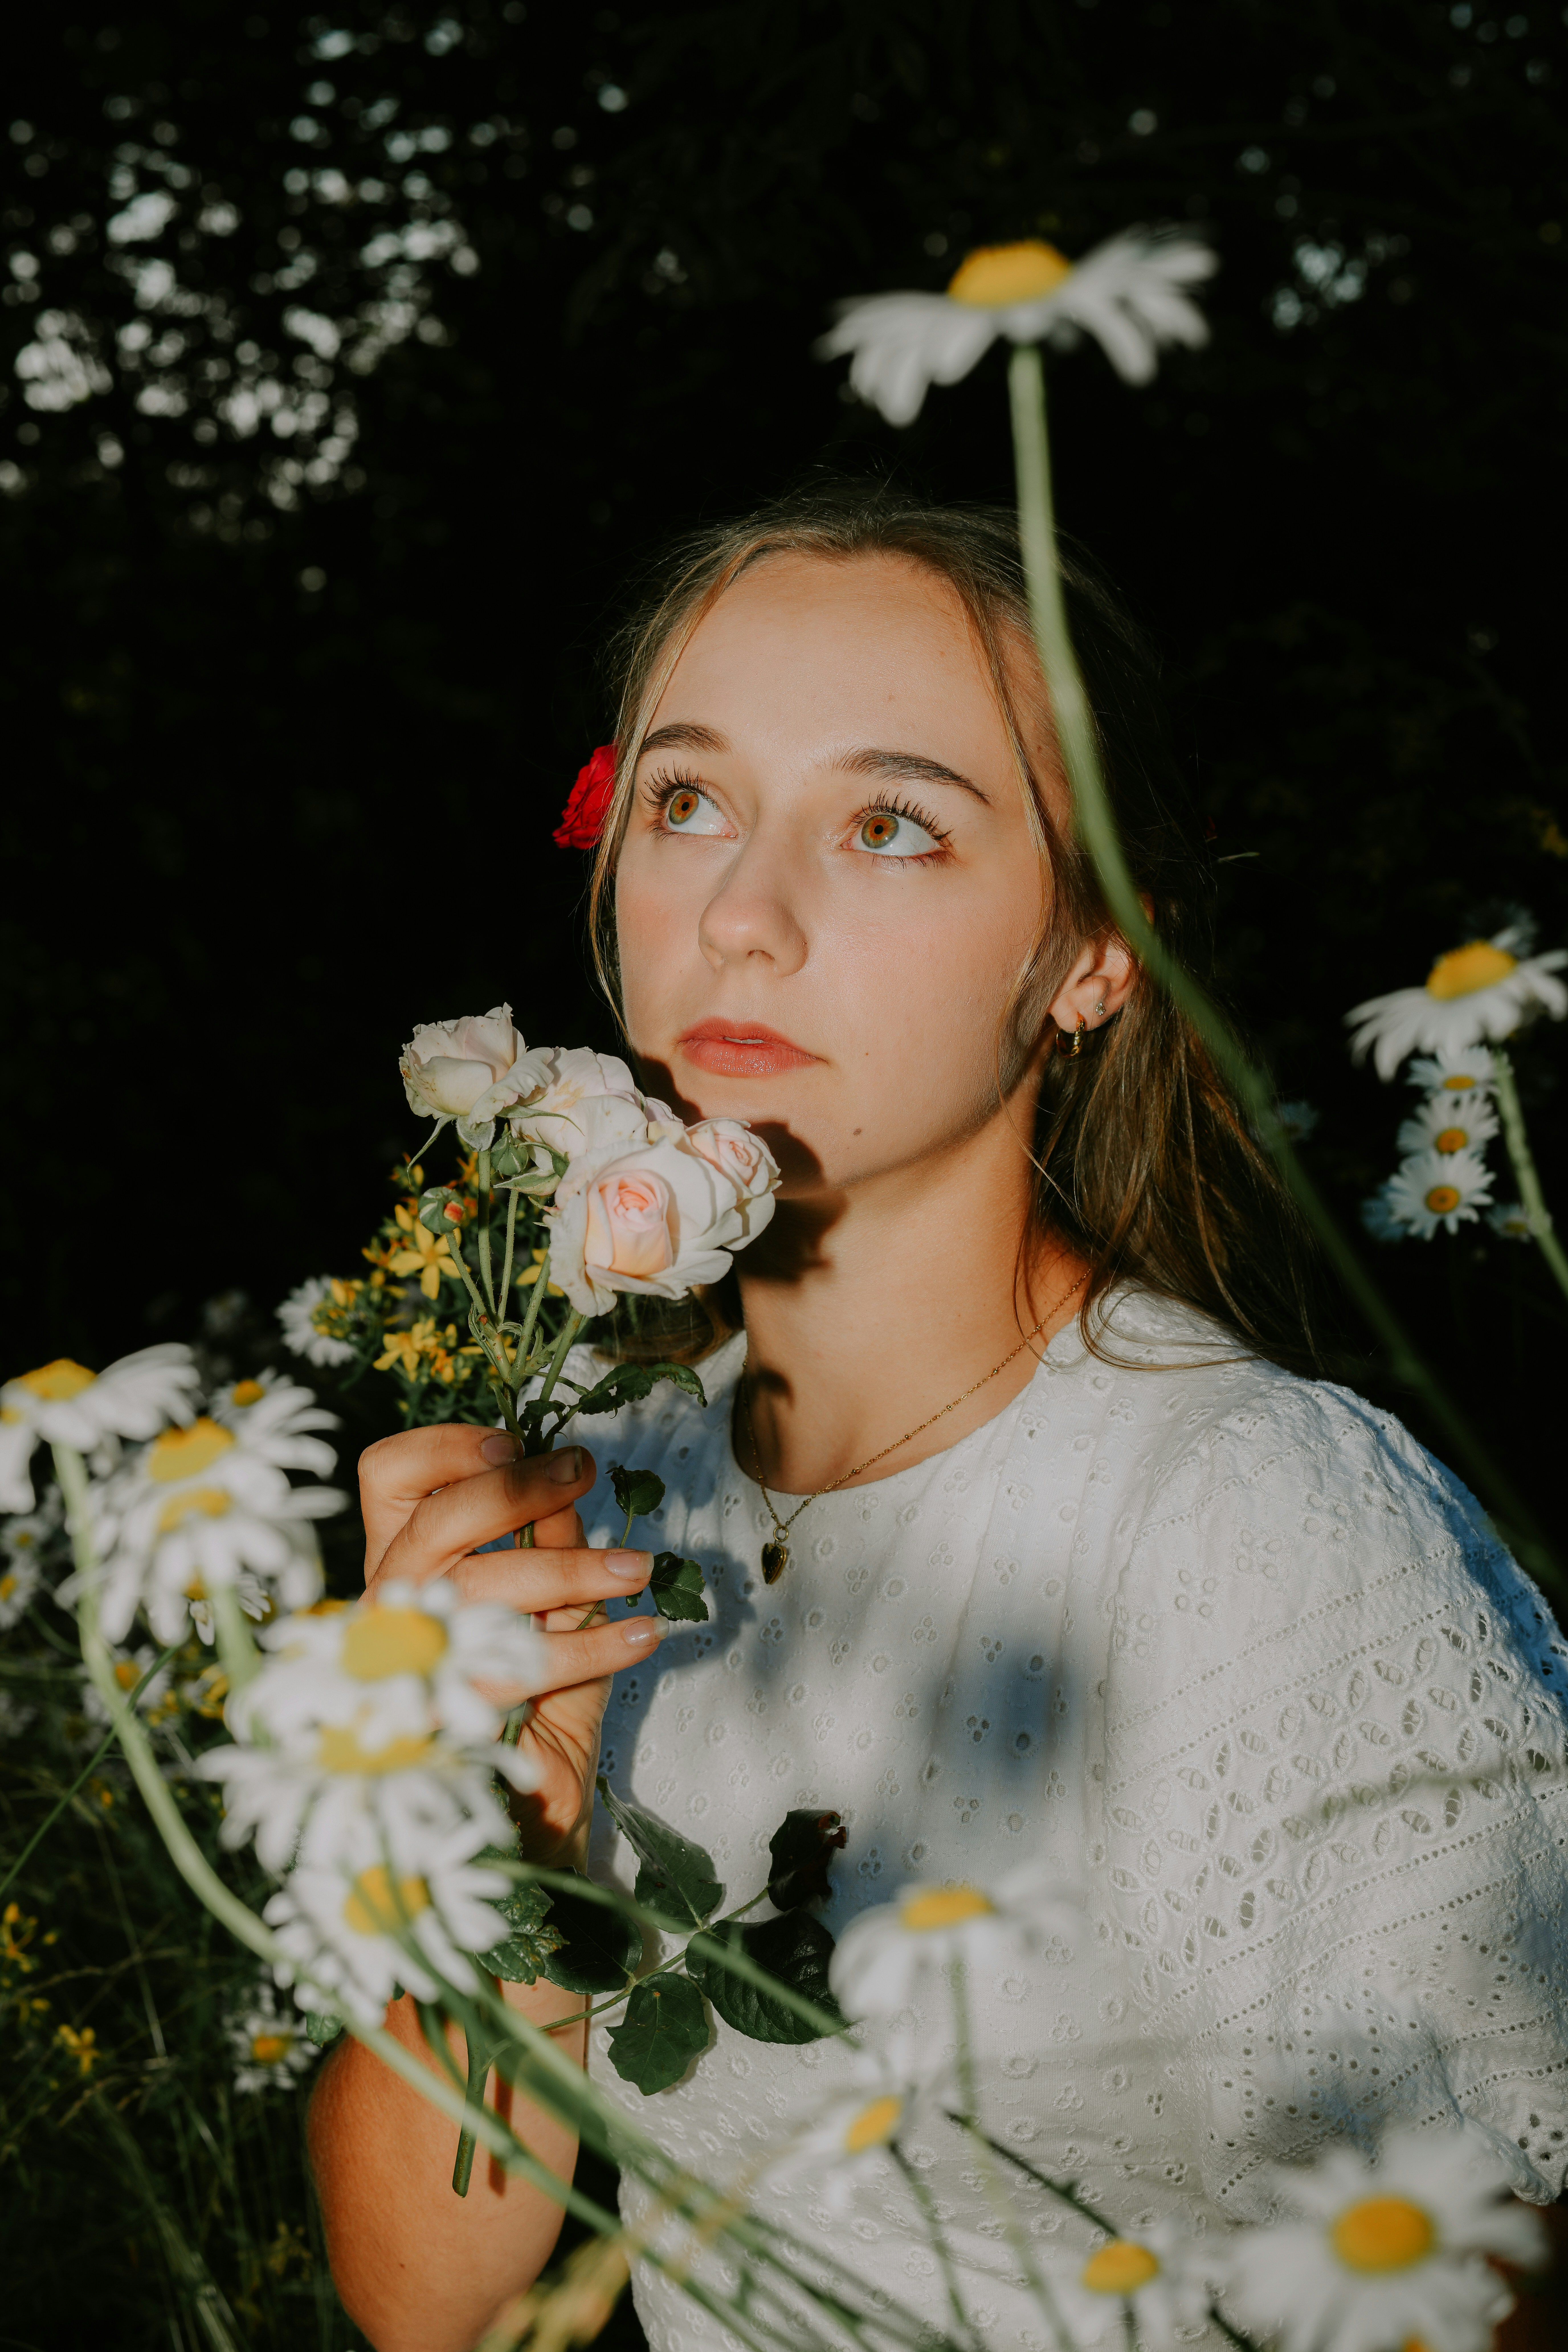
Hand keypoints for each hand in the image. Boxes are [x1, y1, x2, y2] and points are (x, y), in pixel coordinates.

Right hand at [358, 1426, 663, 1866]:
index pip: (384, 1479)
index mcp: (401, 1570)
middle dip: (513, 1490)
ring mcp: (402, 1671)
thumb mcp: (548, 1609)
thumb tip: (567, 1489)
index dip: (442, 1449)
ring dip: (570, 1570)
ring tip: (637, 1570)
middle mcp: (386, 1614)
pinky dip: (593, 1644)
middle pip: (431, 1525)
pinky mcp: (440, 1725)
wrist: (524, 1828)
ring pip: (475, 1589)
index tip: (513, 1440)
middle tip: (583, 1472)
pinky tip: (644, 1636)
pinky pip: (519, 1665)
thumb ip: (549, 1548)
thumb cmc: (531, 1705)